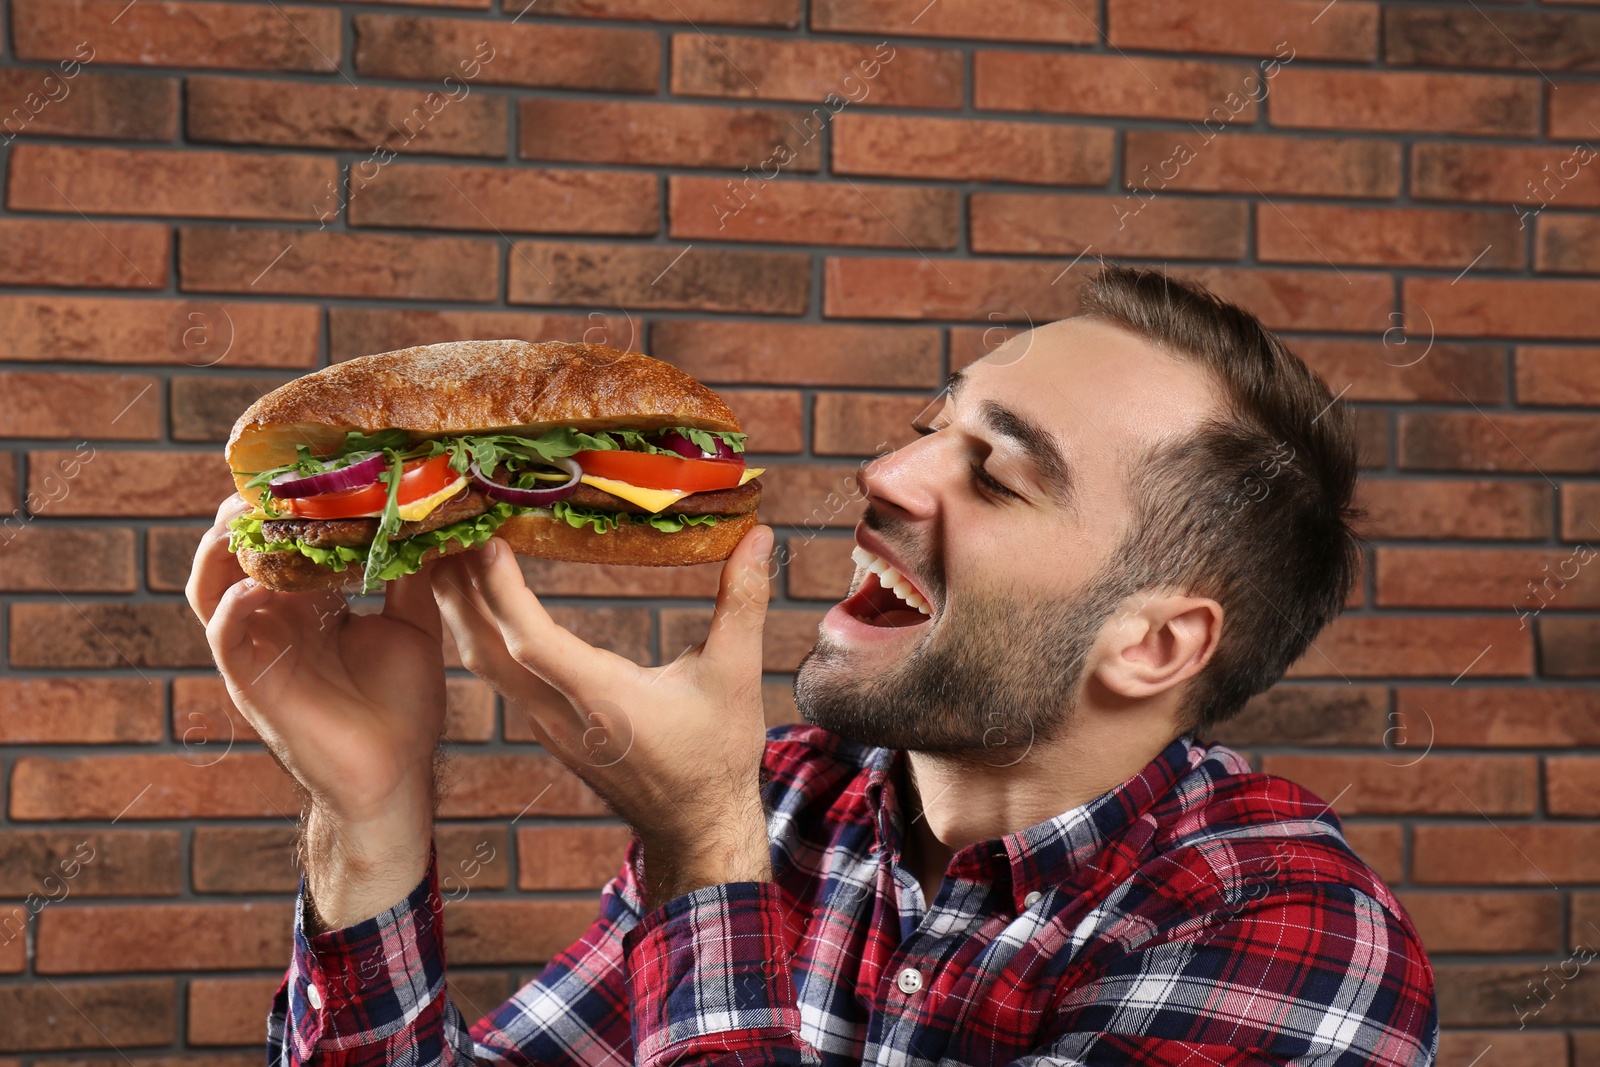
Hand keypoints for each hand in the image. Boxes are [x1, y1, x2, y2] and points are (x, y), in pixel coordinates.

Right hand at [186, 495, 446, 929]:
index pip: (283, 544)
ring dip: (221, 550)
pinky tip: (252, 587)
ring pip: (213, 587)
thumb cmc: (403, 705)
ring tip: (239, 518)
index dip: (285, 508)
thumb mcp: (413, 625)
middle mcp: (277, 622)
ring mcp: (259, 651)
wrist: (396, 774)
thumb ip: (411, 576)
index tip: (304, 469)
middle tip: (266, 483)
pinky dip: (231, 608)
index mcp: (311, 606)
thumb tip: (430, 521)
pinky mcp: (253, 684)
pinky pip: (225, 638)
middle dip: (245, 516)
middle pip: (238, 555)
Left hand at [431, 526, 775, 908]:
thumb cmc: (717, 755)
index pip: (532, 640)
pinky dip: (482, 634)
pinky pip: (499, 676)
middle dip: (459, 589)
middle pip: (486, 649)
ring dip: (462, 610)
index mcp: (601, 698)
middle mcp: (561, 713)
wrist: (697, 829)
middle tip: (446, 528)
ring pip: (484, 664)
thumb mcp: (736, 673)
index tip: (488, 541)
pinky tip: (482, 601)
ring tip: (448, 553)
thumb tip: (759, 536)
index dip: (503, 591)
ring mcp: (548, 725)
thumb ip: (744, 600)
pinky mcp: (549, 728)